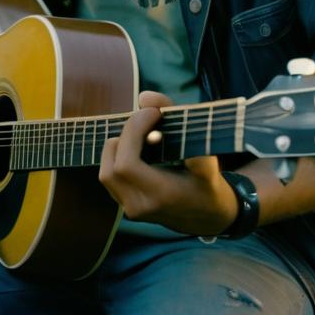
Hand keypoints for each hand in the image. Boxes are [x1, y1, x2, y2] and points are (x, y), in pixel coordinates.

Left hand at [98, 91, 238, 236]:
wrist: (209, 218)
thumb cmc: (209, 184)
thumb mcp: (207, 156)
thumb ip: (180, 123)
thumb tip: (144, 96)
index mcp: (160, 196)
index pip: (126, 164)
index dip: (133, 132)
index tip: (154, 113)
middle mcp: (140, 206)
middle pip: (111, 167)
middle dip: (126, 136)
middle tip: (148, 120)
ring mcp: (130, 210)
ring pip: (106, 171)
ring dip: (120, 145)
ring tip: (144, 133)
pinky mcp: (125, 206)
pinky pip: (110, 177)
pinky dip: (119, 156)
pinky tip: (139, 147)